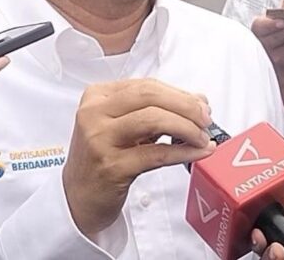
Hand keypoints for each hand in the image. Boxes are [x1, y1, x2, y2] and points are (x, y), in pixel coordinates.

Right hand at [62, 79, 214, 238]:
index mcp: (96, 96)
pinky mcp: (112, 166)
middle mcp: (94, 113)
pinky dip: (183, 152)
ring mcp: (100, 139)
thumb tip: (198, 101)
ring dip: (186, 127)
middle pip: (149, 96)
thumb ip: (153, 110)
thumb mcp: (120, 126)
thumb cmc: (102, 158)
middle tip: (206, 118)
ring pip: (153, 119)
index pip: (146, 85)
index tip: (201, 104)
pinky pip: (156, 154)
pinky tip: (198, 153)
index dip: (179, 93)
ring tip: (202, 137)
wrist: (77, 197)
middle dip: (186, 105)